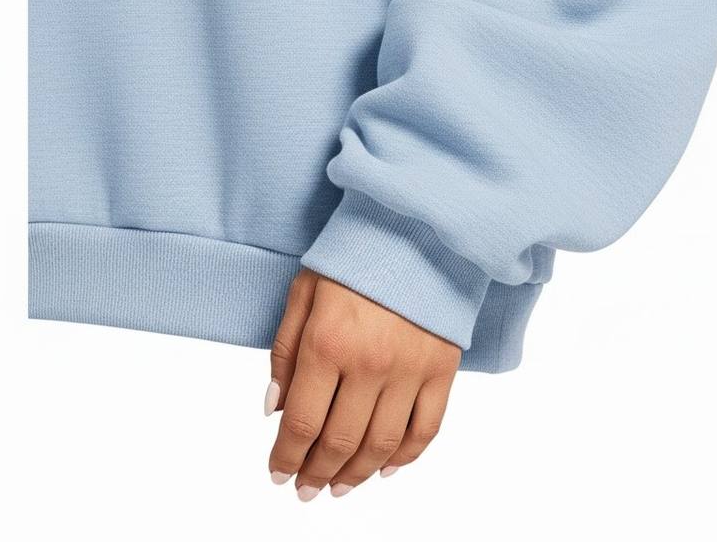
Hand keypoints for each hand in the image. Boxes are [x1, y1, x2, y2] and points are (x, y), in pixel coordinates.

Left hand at [265, 266, 461, 499]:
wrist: (414, 227)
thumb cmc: (354, 255)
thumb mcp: (304, 291)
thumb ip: (285, 351)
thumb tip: (274, 410)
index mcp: (328, 343)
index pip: (301, 423)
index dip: (286, 457)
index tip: (278, 473)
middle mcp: (369, 364)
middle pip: (340, 442)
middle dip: (316, 474)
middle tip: (305, 489)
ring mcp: (410, 368)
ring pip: (381, 445)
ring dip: (356, 476)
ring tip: (339, 487)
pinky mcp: (442, 367)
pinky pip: (425, 429)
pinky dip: (406, 458)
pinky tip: (385, 468)